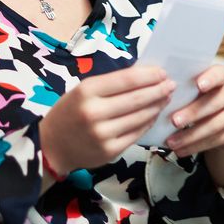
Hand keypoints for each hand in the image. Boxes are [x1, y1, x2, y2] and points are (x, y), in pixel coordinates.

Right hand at [39, 66, 173, 176]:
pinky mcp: (110, 151)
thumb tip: (145, 75)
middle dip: (158, 90)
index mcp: (86, 91)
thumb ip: (110, 84)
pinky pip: (136, 133)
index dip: (149, 75)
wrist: (51, 146)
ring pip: (140, 117)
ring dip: (157, 106)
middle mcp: (94, 112)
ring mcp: (103, 134)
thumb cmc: (70, 112)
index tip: (162, 72)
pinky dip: (148, 122)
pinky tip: (154, 115)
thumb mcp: (83, 91)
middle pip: (136, 98)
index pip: (126, 80)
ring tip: (166, 98)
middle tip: (171, 84)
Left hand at [164, 65, 223, 186]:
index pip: (219, 73)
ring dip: (191, 135)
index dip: (210, 78)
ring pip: (215, 124)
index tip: (198, 85)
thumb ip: (182, 91)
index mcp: (221, 77)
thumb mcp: (192, 93)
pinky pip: (217, 140)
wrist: (218, 125)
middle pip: (215, 101)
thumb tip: (160, 95)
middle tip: (173, 121)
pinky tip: (181, 150)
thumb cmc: (198, 102)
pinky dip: (196, 146)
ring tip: (172, 142)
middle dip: (193, 112)